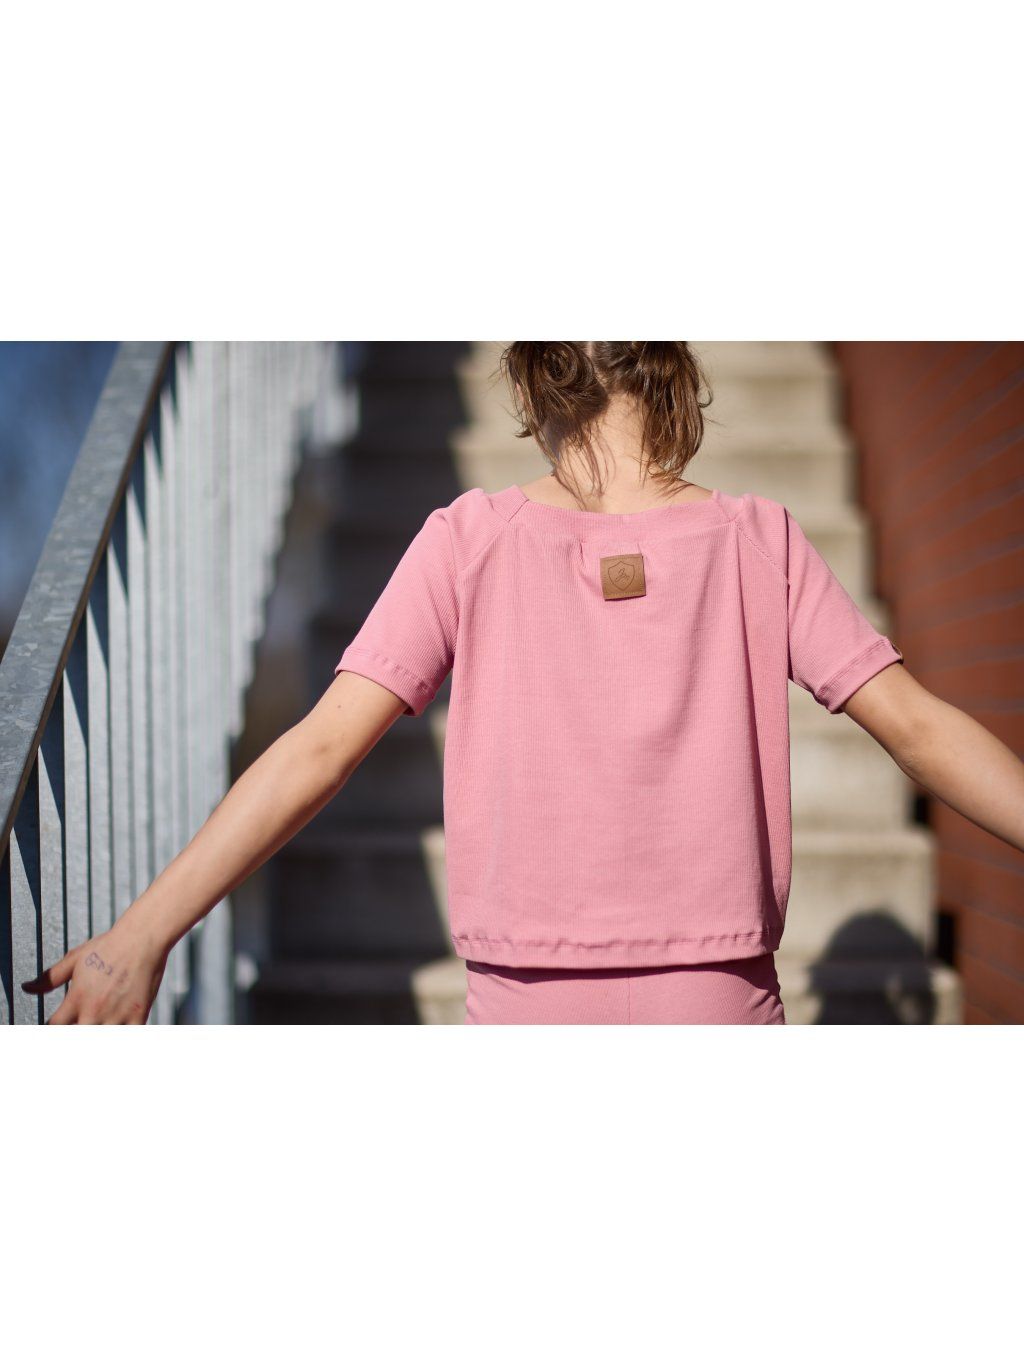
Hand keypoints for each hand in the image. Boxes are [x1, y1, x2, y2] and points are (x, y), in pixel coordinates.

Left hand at [21, 921, 168, 1023]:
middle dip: (76, 1031)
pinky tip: (120, 1025)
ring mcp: (116, 1015)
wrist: (142, 938)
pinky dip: (122, 1034)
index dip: (55, 1027)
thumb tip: (27, 987)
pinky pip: (127, 1037)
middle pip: (75, 1037)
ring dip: (98, 1033)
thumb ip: (49, 978)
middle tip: (83, 1021)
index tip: (62, 1023)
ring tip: (100, 1022)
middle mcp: (94, 1010)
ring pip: (100, 1040)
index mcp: (76, 998)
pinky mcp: (138, 1016)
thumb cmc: (108, 946)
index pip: (55, 1027)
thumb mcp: (74, 959)